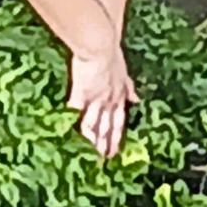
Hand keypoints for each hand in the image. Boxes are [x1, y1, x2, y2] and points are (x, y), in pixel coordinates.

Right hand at [68, 44, 138, 159]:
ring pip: (96, 124)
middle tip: (105, 160)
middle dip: (107, 143)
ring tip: (91, 156)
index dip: (117, 134)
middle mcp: (110, 99)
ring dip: (94, 141)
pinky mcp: (82, 94)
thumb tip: (137, 99)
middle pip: (109, 125)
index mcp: (119, 93)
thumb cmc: (110, 52)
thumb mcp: (124, 71)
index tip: (115, 149)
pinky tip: (69, 137)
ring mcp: (97, 98)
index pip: (119, 119)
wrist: (101, 45)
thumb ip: (128, 87)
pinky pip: (77, 113)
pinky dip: (74, 124)